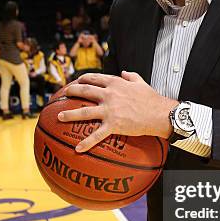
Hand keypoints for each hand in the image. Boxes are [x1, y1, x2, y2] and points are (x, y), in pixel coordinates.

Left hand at [57, 71, 177, 152]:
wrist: (159, 114)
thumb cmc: (152, 99)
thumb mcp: (141, 82)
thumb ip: (131, 76)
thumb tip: (124, 72)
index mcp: (116, 83)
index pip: (95, 78)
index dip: (84, 78)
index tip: (78, 80)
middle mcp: (110, 95)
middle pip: (85, 91)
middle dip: (72, 91)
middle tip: (64, 94)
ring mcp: (110, 110)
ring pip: (85, 112)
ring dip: (70, 114)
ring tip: (60, 116)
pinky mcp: (113, 125)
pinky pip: (97, 135)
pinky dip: (87, 142)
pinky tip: (78, 148)